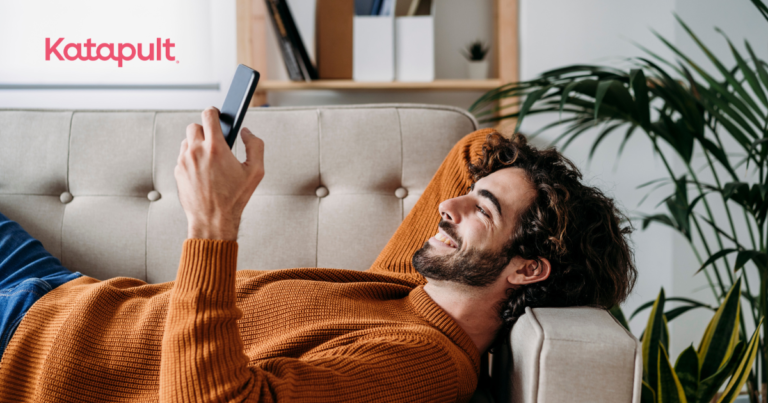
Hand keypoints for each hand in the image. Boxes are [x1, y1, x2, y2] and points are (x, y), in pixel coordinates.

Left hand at [174, 107, 264, 240]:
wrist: (213, 220)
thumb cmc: (234, 198)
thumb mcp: (255, 172)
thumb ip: (255, 146)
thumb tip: (247, 133)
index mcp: (215, 148)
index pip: (208, 115)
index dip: (214, 112)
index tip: (217, 114)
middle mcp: (196, 152)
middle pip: (195, 126)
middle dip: (205, 130)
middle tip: (215, 141)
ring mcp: (184, 162)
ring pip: (187, 141)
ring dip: (197, 145)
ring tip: (210, 159)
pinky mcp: (178, 172)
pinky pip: (183, 157)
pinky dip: (192, 159)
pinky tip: (203, 171)